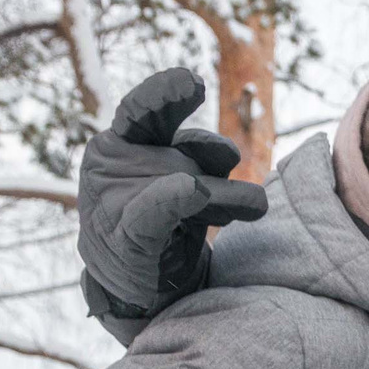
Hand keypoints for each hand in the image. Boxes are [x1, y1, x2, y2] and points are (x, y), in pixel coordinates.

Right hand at [78, 68, 266, 329]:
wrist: (140, 287)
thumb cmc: (166, 221)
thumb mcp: (189, 180)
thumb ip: (203, 159)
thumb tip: (229, 155)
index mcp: (127, 141)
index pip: (145, 109)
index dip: (166, 93)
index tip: (193, 82)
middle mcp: (115, 163)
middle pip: (166, 140)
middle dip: (194, 137)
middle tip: (230, 154)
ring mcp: (113, 199)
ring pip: (178, 180)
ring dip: (221, 195)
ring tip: (255, 206)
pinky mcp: (125, 236)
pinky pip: (151, 213)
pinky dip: (172, 199)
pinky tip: (193, 192)